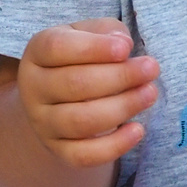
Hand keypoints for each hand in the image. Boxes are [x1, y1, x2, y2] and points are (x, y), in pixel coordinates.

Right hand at [17, 19, 158, 170]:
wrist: (60, 97)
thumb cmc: (83, 57)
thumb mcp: (91, 33)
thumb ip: (106, 31)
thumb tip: (122, 44)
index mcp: (38, 52)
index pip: (57, 48)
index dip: (94, 48)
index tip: (126, 48)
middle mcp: (34, 88)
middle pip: (75, 85)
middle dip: (120, 77)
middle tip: (152, 68)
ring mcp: (43, 122)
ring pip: (81, 121)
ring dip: (122, 107)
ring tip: (150, 93)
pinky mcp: (58, 149)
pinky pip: (83, 155)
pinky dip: (114, 146)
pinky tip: (137, 129)